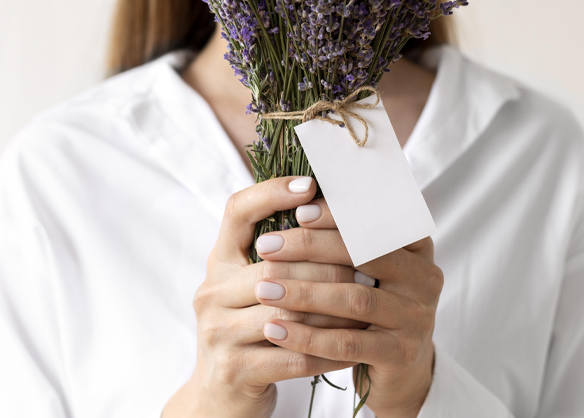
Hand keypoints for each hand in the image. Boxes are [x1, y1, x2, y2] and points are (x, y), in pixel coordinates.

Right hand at [163, 176, 374, 417]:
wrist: (220, 398)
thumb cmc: (250, 333)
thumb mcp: (253, 288)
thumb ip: (282, 255)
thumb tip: (334, 209)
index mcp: (219, 263)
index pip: (236, 211)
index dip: (272, 193)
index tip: (311, 186)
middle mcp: (212, 292)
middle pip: (275, 265)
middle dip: (328, 265)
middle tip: (370, 265)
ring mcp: (219, 332)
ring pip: (289, 311)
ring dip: (335, 310)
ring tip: (371, 304)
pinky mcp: (235, 369)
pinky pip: (294, 355)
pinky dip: (329, 351)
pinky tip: (356, 348)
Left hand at [254, 199, 442, 417]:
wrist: (403, 370)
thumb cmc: (374, 308)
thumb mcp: (370, 270)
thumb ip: (347, 238)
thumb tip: (296, 199)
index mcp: (417, 248)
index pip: (379, 219)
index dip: (339, 214)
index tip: (298, 211)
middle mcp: (424, 278)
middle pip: (365, 254)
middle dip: (311, 247)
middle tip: (267, 246)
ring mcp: (415, 318)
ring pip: (354, 299)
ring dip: (303, 292)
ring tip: (263, 288)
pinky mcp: (400, 354)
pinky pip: (348, 344)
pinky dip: (308, 336)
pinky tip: (275, 329)